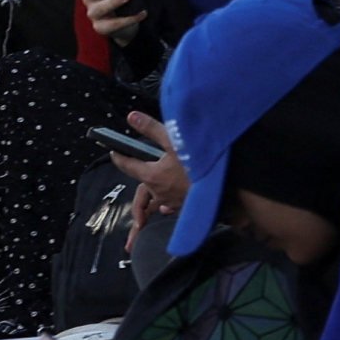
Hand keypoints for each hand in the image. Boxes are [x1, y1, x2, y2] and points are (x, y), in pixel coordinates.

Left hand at [121, 112, 188, 245]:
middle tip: (122, 196)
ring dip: (147, 209)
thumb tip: (133, 117)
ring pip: (155, 205)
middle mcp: (160, 192)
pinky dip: (165, 207)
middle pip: (141, 196)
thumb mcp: (174, 140)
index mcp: (153, 176)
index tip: (114, 154)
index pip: (129, 167)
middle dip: (134, 200)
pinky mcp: (185, 206)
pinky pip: (169, 208)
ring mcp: (172, 202)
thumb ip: (152, 129)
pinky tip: (166, 208)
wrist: (224, 185)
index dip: (120, 158)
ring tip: (141, 221)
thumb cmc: (198, 163)